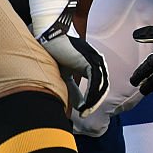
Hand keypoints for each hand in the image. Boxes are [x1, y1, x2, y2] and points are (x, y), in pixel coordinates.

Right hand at [32, 0, 108, 116]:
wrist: (50, 38)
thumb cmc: (55, 54)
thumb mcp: (64, 75)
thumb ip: (72, 88)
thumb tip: (77, 105)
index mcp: (91, 64)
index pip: (99, 86)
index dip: (93, 101)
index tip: (84, 112)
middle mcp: (96, 62)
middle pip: (102, 87)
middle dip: (95, 103)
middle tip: (85, 114)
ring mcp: (94, 60)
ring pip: (100, 85)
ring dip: (94, 101)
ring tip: (85, 112)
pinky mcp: (89, 60)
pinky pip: (95, 81)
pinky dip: (91, 94)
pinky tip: (84, 104)